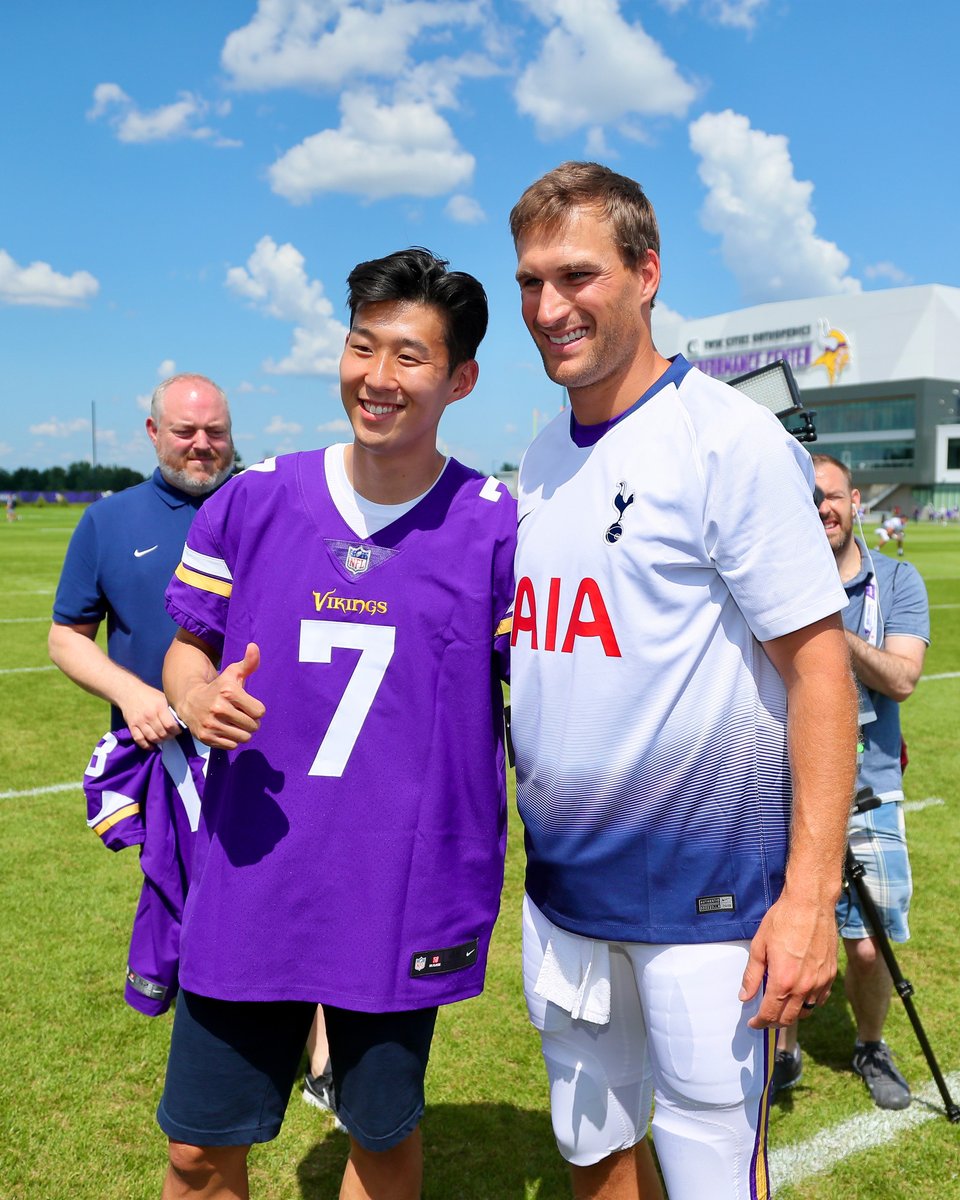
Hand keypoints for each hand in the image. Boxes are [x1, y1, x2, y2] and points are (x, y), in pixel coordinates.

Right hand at [119, 682, 181, 749]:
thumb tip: (181, 720)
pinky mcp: (132, 726)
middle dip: (169, 736)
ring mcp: (140, 721)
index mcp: (160, 707)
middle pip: (162, 733)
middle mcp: (150, 715)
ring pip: (152, 738)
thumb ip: (170, 709)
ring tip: (163, 738)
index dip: (176, 731)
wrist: (129, 692)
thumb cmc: (149, 695)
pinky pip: (139, 740)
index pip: (170, 725)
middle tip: (171, 735)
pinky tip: (152, 746)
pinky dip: (146, 746)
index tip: (178, 730)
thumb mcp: (163, 697)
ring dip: (160, 741)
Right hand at [177, 643, 265, 749]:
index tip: (247, 705)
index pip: (259, 711)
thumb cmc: (218, 687)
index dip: (256, 709)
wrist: (189, 701)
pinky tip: (226, 730)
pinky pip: (232, 745)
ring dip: (243, 732)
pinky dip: (232, 740)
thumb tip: (254, 646)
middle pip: (253, 726)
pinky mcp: (206, 738)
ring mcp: (211, 724)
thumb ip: (248, 662)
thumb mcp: (233, 673)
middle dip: (251, 722)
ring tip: (235, 723)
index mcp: (228, 692)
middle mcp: (219, 708)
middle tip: (242, 715)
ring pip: (244, 737)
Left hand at [739, 889, 837, 1028]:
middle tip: (764, 1019)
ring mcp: (820, 982)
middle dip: (774, 1022)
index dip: (760, 1023)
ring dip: (792, 1014)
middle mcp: (803, 987)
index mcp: (783, 981)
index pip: (770, 1014)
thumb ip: (752, 975)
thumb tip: (745, 996)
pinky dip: (809, 1003)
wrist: (810, 904)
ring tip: (781, 1007)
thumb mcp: (759, 946)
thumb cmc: (782, 920)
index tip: (753, 1023)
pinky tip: (800, 996)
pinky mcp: (830, 975)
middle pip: (788, 1018)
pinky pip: (820, 999)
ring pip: (806, 1011)